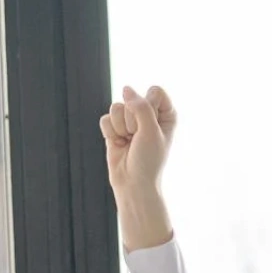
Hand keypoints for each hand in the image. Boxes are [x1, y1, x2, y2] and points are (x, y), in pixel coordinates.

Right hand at [100, 84, 175, 249]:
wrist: (132, 183)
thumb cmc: (148, 160)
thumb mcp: (150, 131)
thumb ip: (140, 107)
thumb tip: (125, 89)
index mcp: (166, 113)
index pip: (154, 91)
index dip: (148, 106)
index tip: (150, 126)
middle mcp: (148, 114)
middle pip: (132, 98)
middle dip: (131, 120)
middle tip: (137, 138)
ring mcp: (130, 121)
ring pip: (116, 108)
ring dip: (120, 127)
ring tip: (128, 142)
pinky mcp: (114, 129)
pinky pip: (105, 119)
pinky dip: (110, 133)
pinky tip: (118, 143)